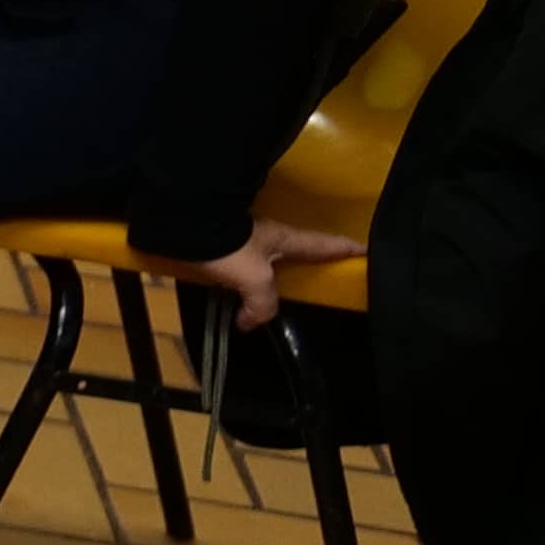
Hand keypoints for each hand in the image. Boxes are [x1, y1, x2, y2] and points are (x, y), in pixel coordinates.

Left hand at [130, 218, 362, 334]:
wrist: (177, 220)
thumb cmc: (225, 244)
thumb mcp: (252, 277)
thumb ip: (261, 303)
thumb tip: (251, 323)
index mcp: (285, 238)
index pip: (325, 244)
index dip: (346, 248)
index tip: (367, 249)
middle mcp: (268, 234)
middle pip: (297, 247)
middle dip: (310, 257)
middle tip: (321, 269)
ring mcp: (242, 236)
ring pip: (265, 255)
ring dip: (270, 269)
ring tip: (276, 285)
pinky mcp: (218, 242)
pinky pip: (236, 262)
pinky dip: (240, 275)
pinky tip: (235, 286)